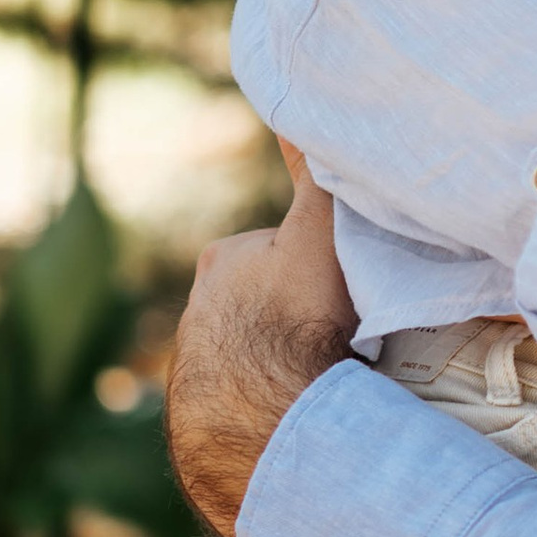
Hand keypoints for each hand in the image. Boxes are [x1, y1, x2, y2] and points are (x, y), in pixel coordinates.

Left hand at [165, 145, 357, 536]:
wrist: (269, 419)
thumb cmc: (296, 318)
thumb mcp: (319, 232)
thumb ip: (314, 174)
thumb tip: (301, 112)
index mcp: (219, 264)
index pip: (273, 251)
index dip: (313, 264)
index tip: (342, 287)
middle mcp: (194, 315)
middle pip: (259, 303)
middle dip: (291, 314)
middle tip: (338, 334)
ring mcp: (194, 373)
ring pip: (250, 354)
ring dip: (279, 362)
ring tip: (320, 379)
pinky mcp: (201, 424)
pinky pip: (241, 404)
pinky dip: (266, 405)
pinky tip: (294, 413)